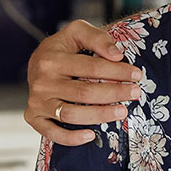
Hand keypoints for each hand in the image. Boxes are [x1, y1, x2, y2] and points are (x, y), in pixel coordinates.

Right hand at [24, 20, 141, 144]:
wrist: (37, 62)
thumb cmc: (62, 48)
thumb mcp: (77, 32)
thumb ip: (97, 38)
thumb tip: (117, 55)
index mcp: (51, 59)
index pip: (91, 68)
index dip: (117, 72)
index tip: (136, 75)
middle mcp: (41, 82)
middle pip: (84, 92)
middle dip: (114, 93)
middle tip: (135, 93)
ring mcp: (37, 102)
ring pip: (72, 115)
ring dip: (100, 115)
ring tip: (122, 112)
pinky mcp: (33, 117)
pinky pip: (52, 133)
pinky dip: (71, 138)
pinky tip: (92, 135)